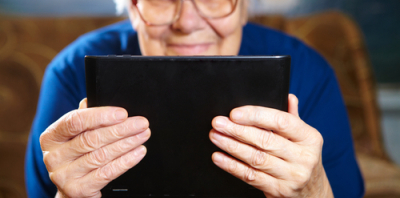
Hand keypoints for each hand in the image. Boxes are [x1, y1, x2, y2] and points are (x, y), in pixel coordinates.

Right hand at [40, 98, 150, 197]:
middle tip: (142, 123)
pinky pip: (107, 173)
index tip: (123, 113)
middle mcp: (54, 156)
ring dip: (127, 143)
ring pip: (102, 155)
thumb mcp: (75, 135)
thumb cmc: (77, 155)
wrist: (73, 188)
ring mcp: (64, 175)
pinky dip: (126, 161)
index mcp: (51, 137)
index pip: (75, 121)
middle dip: (121, 129)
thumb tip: (95, 99)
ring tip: (143, 135)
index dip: (101, 116)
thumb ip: (85, 118)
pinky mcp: (78, 190)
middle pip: (92, 139)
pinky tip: (138, 152)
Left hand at [209, 94, 333, 197]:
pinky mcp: (279, 191)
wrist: (313, 192)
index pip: (281, 121)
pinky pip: (251, 176)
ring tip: (215, 136)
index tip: (234, 113)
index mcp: (310, 138)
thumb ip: (293, 118)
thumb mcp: (303, 138)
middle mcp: (304, 157)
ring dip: (231, 146)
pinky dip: (232, 166)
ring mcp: (292, 176)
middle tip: (218, 123)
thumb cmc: (302, 158)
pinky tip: (219, 157)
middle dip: (237, 130)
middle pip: (265, 140)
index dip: (256, 116)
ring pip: (256, 158)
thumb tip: (287, 96)